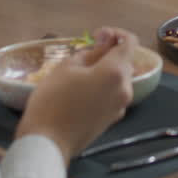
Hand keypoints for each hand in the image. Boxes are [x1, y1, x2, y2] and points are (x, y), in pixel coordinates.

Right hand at [16, 27, 138, 163]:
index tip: (96, 35)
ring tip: (80, 71)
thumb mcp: (67, 67)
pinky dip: (102, 87)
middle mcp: (125, 90)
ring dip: (105, 71)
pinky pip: (112, 95)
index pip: (130, 42)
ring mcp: (120, 107)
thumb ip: (91, 51)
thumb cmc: (53, 100)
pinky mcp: (112, 120)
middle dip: (109, 52)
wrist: (48, 143)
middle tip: (85, 52)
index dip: (115, 33)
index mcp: (116, 72)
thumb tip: (105, 41)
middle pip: (125, 62)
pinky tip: (82, 90)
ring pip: (119, 80)